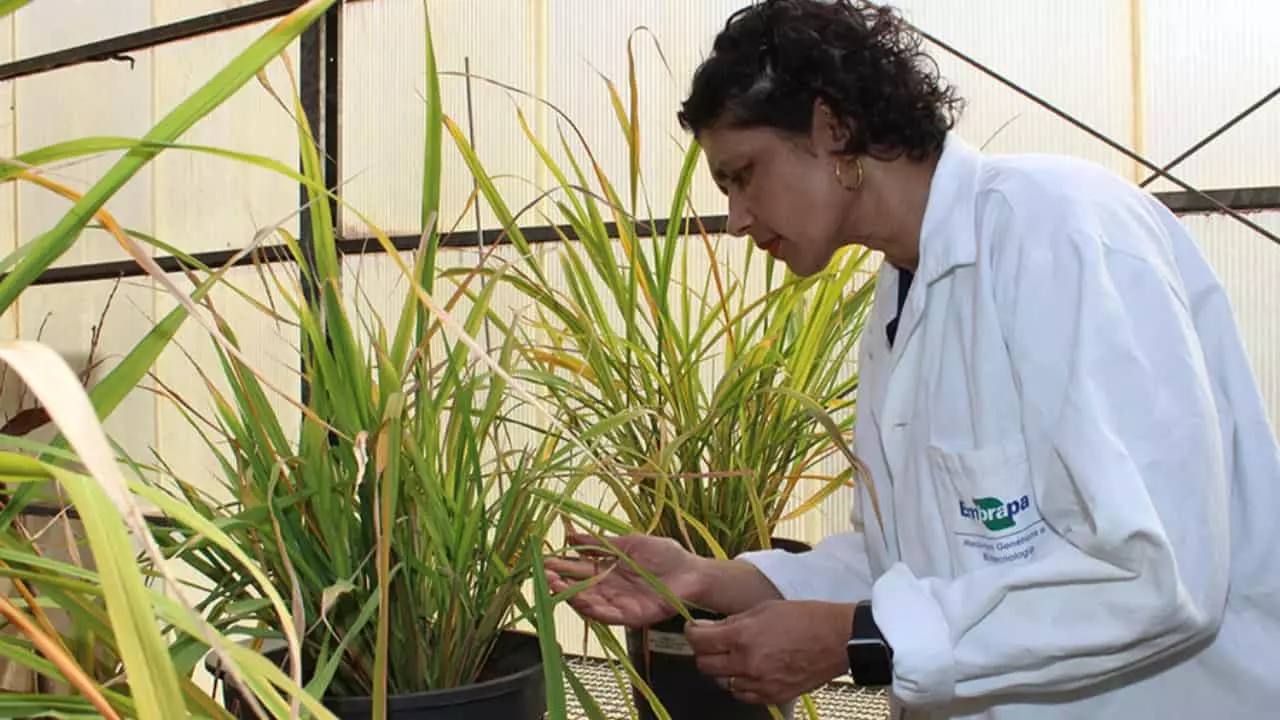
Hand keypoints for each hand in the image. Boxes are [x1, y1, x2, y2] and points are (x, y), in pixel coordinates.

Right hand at [545, 533, 705, 627]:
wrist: (692, 571)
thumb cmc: (665, 555)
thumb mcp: (628, 543)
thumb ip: (600, 543)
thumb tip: (570, 535)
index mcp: (608, 570)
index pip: (579, 569)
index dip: (562, 566)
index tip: (544, 560)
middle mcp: (610, 588)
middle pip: (579, 587)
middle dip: (560, 582)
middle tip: (543, 574)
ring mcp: (620, 603)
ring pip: (589, 603)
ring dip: (571, 596)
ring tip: (555, 586)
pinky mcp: (632, 616)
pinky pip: (609, 615)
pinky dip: (593, 609)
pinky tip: (580, 601)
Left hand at [684, 600, 854, 705]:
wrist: (836, 639)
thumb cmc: (804, 618)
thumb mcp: (763, 609)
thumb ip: (732, 621)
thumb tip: (708, 628)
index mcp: (743, 636)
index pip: (699, 641)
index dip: (692, 633)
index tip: (694, 629)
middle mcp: (747, 663)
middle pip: (705, 664)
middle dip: (703, 651)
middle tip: (710, 642)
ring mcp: (759, 683)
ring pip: (722, 682)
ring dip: (721, 669)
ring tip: (732, 656)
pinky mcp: (772, 696)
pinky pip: (741, 695)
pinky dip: (739, 684)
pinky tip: (747, 671)